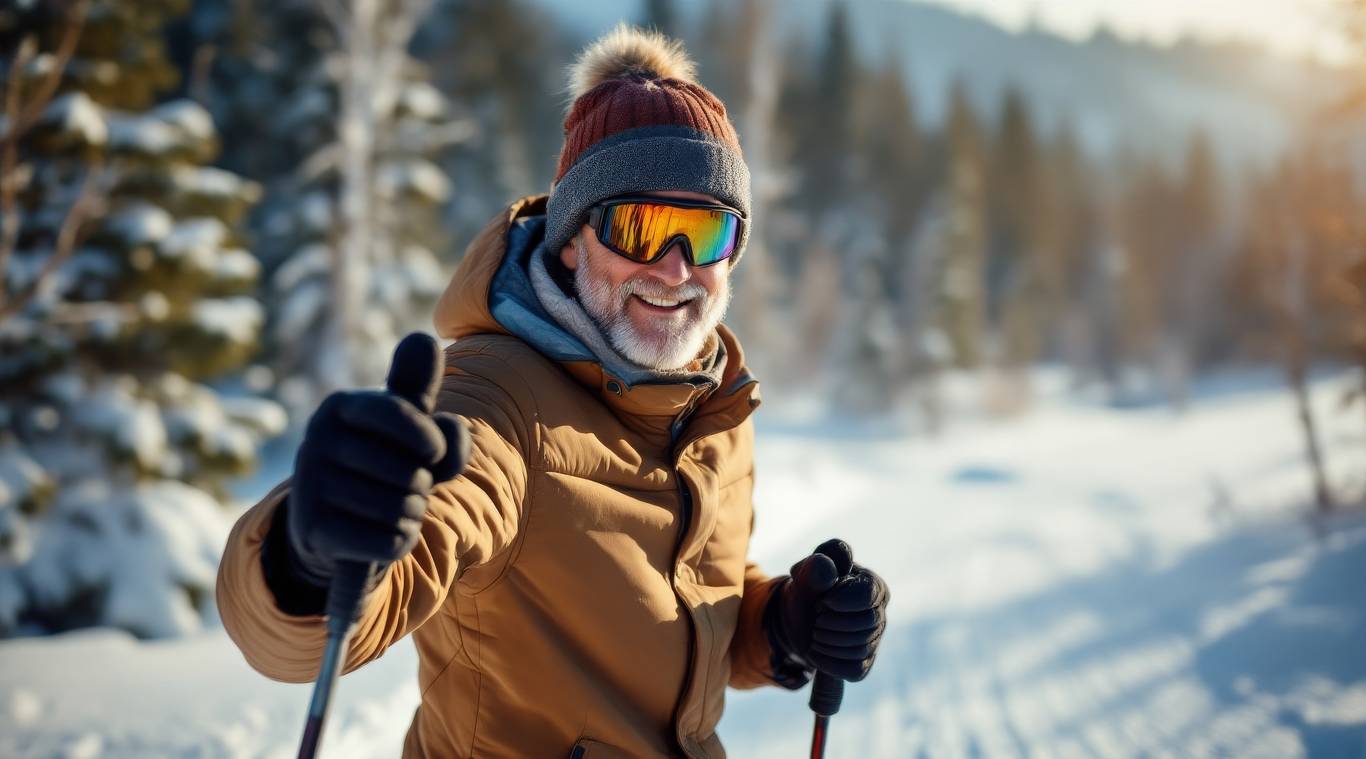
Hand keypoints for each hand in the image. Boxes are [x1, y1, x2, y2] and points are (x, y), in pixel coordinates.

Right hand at [279, 333, 470, 592]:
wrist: (336, 531)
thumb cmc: (387, 469)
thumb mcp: (412, 430)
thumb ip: (425, 390)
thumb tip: (421, 338)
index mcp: (341, 405)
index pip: (405, 416)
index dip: (432, 444)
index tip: (432, 454)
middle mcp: (317, 439)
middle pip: (412, 471)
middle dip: (422, 488)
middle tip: (401, 489)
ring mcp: (310, 484)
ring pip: (402, 509)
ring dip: (411, 517)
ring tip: (389, 511)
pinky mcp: (312, 530)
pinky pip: (388, 541)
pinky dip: (397, 543)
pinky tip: (379, 538)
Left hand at [770, 539, 888, 681]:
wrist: (797, 618)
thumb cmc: (807, 589)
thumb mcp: (805, 574)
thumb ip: (815, 567)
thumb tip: (827, 566)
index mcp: (872, 584)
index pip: (868, 595)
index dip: (840, 601)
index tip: (821, 600)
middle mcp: (880, 612)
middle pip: (868, 624)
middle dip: (833, 624)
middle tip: (815, 619)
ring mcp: (874, 639)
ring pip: (860, 649)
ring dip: (828, 643)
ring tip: (814, 634)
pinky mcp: (864, 663)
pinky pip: (854, 669)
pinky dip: (828, 663)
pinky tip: (816, 652)